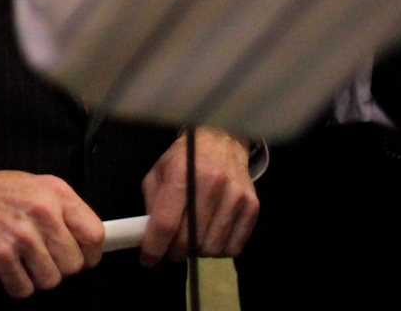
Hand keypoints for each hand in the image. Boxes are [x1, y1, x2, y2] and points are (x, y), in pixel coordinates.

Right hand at [0, 168, 103, 298]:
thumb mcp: (37, 186)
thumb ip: (63, 210)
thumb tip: (87, 240)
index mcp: (56, 193)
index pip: (94, 234)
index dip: (91, 253)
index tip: (83, 257)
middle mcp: (42, 213)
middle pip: (74, 264)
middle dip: (60, 266)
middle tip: (45, 257)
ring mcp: (21, 236)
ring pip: (50, 280)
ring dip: (37, 276)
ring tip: (23, 259)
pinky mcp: (0, 256)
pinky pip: (23, 289)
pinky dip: (16, 284)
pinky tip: (8, 266)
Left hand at [139, 128, 258, 264]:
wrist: (223, 140)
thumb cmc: (186, 158)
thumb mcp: (160, 171)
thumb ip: (153, 203)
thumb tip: (150, 238)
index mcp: (182, 172)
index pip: (166, 222)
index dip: (155, 247)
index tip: (148, 260)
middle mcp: (211, 182)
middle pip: (189, 239)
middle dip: (176, 251)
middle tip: (172, 247)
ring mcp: (235, 195)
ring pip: (212, 248)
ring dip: (198, 251)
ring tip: (193, 237)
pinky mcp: (252, 206)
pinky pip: (233, 247)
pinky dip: (220, 249)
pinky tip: (212, 234)